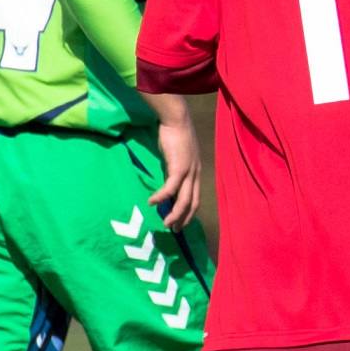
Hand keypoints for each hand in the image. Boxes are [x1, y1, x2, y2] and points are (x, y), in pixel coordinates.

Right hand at [150, 105, 202, 228]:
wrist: (177, 120)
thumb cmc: (175, 136)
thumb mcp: (177, 158)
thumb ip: (174, 171)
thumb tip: (167, 183)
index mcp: (197, 173)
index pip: (196, 197)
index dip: (190, 212)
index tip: (182, 222)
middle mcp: (196, 174)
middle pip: (193, 202)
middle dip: (185, 218)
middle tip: (175, 230)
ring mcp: (189, 172)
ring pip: (184, 199)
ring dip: (175, 214)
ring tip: (166, 224)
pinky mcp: (179, 167)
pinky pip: (170, 187)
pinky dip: (161, 197)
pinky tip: (152, 203)